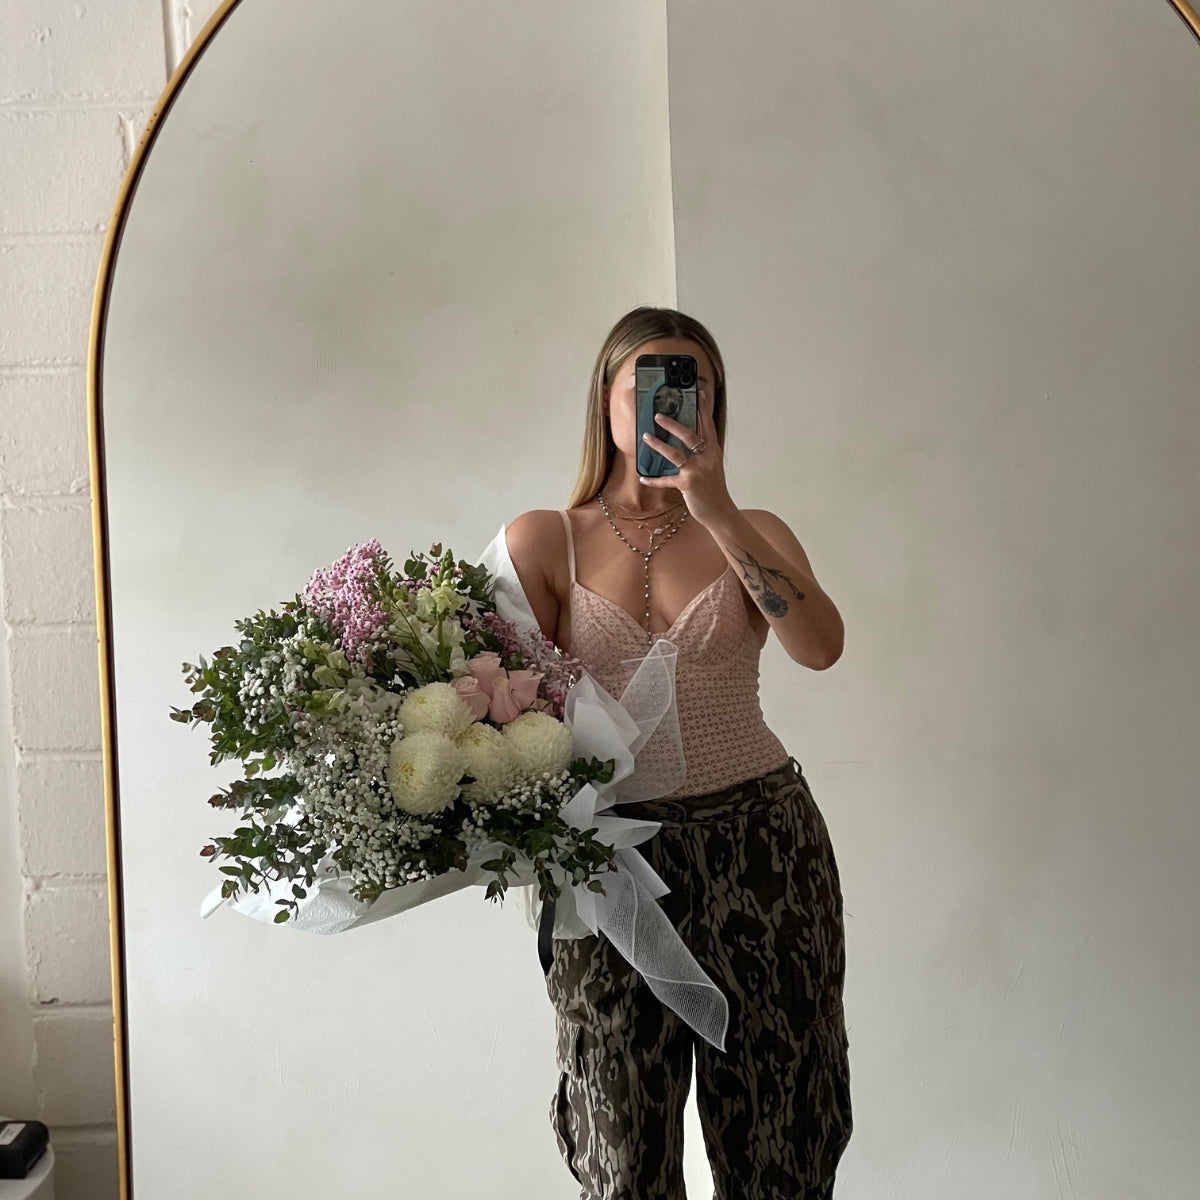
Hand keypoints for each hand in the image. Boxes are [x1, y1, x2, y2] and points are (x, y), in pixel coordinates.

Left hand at [638, 388, 736, 528]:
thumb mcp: (712, 466)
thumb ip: (702, 452)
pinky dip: (654, 480)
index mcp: (713, 451)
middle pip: (689, 435)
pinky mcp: (688, 485)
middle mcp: (707, 458)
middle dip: (672, 424)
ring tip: (646, 436)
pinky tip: (643, 478)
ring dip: (658, 445)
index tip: (698, 392)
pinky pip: (667, 480)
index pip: (708, 425)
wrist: (720, 512)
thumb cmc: (713, 488)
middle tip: (657, 415)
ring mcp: (697, 471)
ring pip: (675, 454)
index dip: (703, 408)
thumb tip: (688, 438)